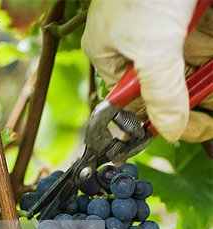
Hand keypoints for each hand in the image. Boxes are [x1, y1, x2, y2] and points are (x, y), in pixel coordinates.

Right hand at [81, 0, 212, 142]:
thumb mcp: (152, 46)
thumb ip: (160, 94)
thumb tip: (169, 131)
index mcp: (112, 52)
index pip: (135, 98)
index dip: (159, 117)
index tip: (187, 130)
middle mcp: (138, 40)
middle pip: (166, 82)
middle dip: (191, 97)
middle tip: (209, 112)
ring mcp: (166, 23)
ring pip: (189, 62)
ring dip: (206, 76)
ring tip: (212, 86)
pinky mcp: (189, 11)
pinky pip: (203, 39)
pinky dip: (210, 51)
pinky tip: (212, 54)